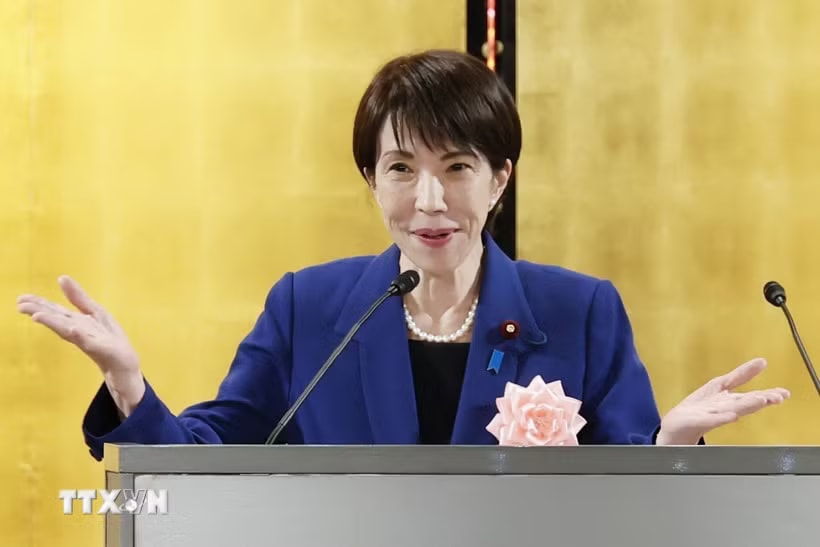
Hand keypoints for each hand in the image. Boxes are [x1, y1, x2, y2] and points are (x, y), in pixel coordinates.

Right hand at [17, 275, 144, 416]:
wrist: (124, 367)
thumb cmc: (109, 339)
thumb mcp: (96, 313)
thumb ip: (79, 298)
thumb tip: (61, 277)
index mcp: (77, 322)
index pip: (56, 311)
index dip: (39, 304)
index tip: (20, 298)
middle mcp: (79, 331)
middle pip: (58, 319)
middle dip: (40, 312)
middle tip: (20, 306)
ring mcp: (90, 341)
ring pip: (69, 330)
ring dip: (54, 323)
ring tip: (37, 316)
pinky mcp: (103, 351)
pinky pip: (90, 342)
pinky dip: (81, 336)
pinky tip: (73, 329)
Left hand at [656, 358, 789, 444]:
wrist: (674, 429)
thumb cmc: (698, 409)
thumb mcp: (719, 386)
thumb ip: (740, 375)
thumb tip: (762, 362)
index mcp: (729, 401)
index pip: (751, 396)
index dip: (768, 394)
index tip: (784, 394)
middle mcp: (723, 409)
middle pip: (744, 403)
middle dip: (761, 400)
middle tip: (777, 397)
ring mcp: (710, 415)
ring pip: (731, 410)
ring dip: (746, 406)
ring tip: (760, 401)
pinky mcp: (696, 422)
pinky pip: (710, 419)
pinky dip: (721, 417)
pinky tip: (732, 415)